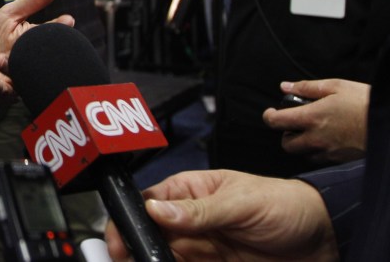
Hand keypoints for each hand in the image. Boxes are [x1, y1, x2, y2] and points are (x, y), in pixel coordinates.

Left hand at [0, 0, 72, 103]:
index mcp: (34, 44)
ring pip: (21, 80)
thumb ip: (32, 1)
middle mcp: (29, 64)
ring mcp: (17, 80)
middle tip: (27, 49)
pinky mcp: (2, 93)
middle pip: (40, 63)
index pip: (50, 37)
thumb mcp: (9, 14)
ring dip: (9, 69)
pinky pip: (1, 92)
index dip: (60, 29)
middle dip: (35, 57)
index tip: (68, 20)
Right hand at [105, 169, 335, 260]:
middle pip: (151, 236)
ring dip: (154, 261)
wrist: (326, 240)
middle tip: (131, 259)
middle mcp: (192, 220)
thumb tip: (157, 210)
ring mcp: (203, 247)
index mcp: (190, 191)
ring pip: (165, 257)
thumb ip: (199, 210)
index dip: (130, 220)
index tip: (120, 239)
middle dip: (138, 248)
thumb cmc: (286, 204)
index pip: (148, 204)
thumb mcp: (241, 202)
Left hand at [263, 79, 369, 163]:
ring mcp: (330, 152)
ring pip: (304, 154)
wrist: (389, 124)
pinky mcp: (342, 161)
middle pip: (287, 145)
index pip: (277, 123)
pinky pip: (322, 159)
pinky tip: (330, 139)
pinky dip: (319, 151)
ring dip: (303, 144)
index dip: (269, 117)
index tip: (271, 112)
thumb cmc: (364, 102)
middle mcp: (317, 139)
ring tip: (314, 130)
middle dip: (286, 134)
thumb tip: (285, 86)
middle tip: (295, 124)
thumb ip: (306, 87)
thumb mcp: (336, 86)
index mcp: (312, 118)